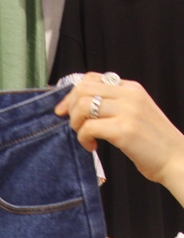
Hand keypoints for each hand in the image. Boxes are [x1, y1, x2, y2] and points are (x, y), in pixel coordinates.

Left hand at [54, 73, 183, 203]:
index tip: (64, 110)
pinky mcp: (124, 130)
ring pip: (83, 106)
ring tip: (85, 137)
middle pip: (82, 89)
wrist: (175, 158)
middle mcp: (129, 95)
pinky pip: (88, 128)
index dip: (72, 94)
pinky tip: (92, 147)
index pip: (91, 78)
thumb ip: (114, 105)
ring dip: (76, 124)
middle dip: (70, 109)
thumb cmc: (153, 142)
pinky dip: (83, 139)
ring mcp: (127, 111)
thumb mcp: (135, 113)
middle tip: (75, 127)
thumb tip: (81, 106)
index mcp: (131, 88)